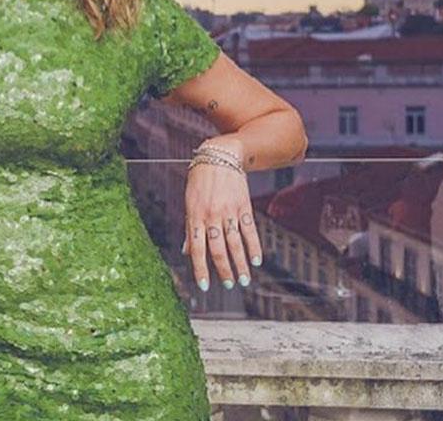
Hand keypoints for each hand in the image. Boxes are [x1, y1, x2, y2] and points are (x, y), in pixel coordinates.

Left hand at [183, 163, 262, 291]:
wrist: (219, 156)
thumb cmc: (200, 181)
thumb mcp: (189, 202)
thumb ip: (190, 228)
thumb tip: (186, 251)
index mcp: (195, 216)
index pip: (197, 249)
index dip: (200, 268)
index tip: (203, 286)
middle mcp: (212, 216)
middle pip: (217, 249)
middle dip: (223, 270)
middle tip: (228, 285)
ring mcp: (229, 212)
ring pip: (235, 243)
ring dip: (240, 264)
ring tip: (243, 280)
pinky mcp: (244, 206)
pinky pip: (250, 230)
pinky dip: (254, 246)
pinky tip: (256, 260)